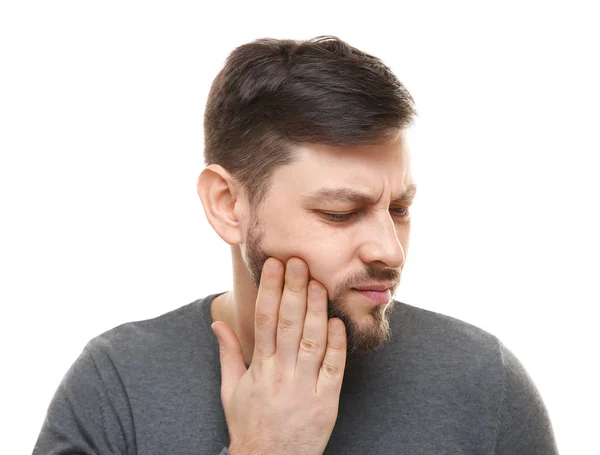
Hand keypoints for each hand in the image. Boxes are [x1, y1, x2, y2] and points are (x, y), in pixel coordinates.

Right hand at [211, 257, 346, 454]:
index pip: (264, 319)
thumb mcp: (230, 390)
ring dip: (316, 310)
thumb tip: (217, 323)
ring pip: (312, 341)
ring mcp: (305, 387)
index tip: (274, 265)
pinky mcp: (326, 402)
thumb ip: (227, 353)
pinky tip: (337, 322)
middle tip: (299, 261)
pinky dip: (336, 345)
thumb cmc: (249, 424)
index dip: (269, 289)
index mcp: (258, 368)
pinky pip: (333, 369)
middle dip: (294, 290)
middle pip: (288, 324)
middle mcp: (281, 374)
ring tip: (319, 283)